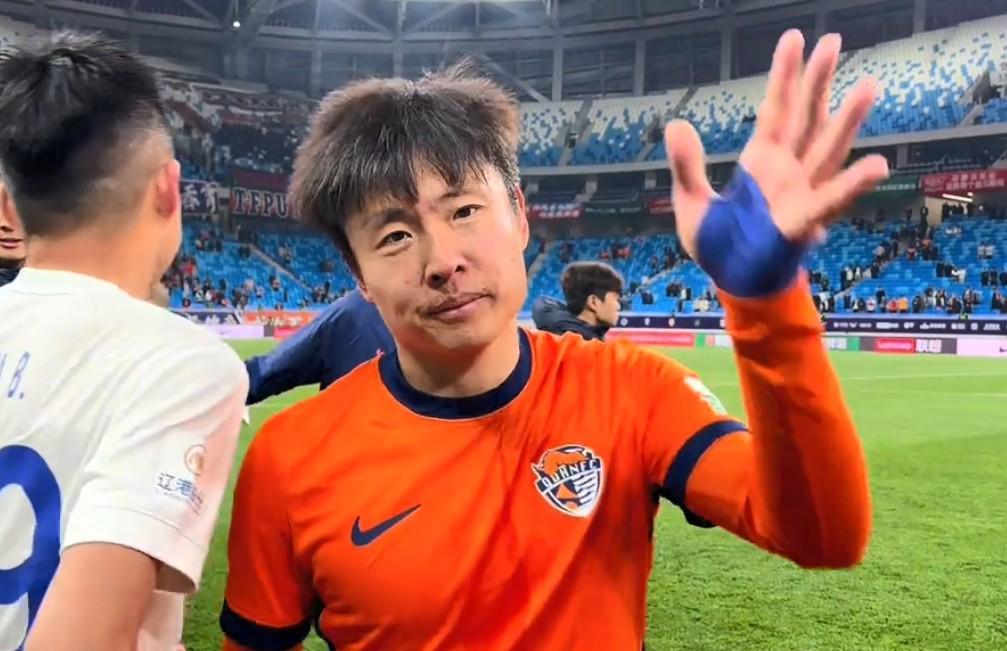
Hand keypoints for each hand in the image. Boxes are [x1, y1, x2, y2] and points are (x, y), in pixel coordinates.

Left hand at [666, 30, 889, 262]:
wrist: (732, 284)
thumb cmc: (719, 245)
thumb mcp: (692, 201)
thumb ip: (687, 165)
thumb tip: (676, 123)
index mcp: (761, 161)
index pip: (776, 109)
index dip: (784, 75)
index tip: (794, 39)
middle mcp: (787, 171)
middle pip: (807, 117)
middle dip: (819, 81)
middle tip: (833, 40)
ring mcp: (800, 194)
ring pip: (827, 150)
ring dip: (847, 120)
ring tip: (869, 85)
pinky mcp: (802, 223)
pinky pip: (830, 200)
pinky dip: (853, 184)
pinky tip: (877, 165)